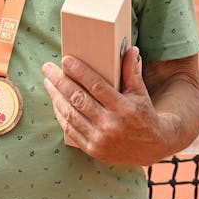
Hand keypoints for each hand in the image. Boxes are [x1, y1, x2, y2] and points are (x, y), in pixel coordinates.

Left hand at [41, 46, 175, 165]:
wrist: (151, 149)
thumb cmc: (143, 114)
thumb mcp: (140, 93)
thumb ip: (132, 72)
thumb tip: (131, 49)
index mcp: (124, 108)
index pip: (96, 86)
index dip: (79, 72)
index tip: (65, 60)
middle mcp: (111, 125)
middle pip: (78, 98)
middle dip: (59, 81)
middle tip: (47, 67)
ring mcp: (101, 139)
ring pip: (71, 114)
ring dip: (56, 96)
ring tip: (48, 82)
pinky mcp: (93, 149)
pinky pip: (71, 130)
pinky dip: (60, 114)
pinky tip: (55, 101)